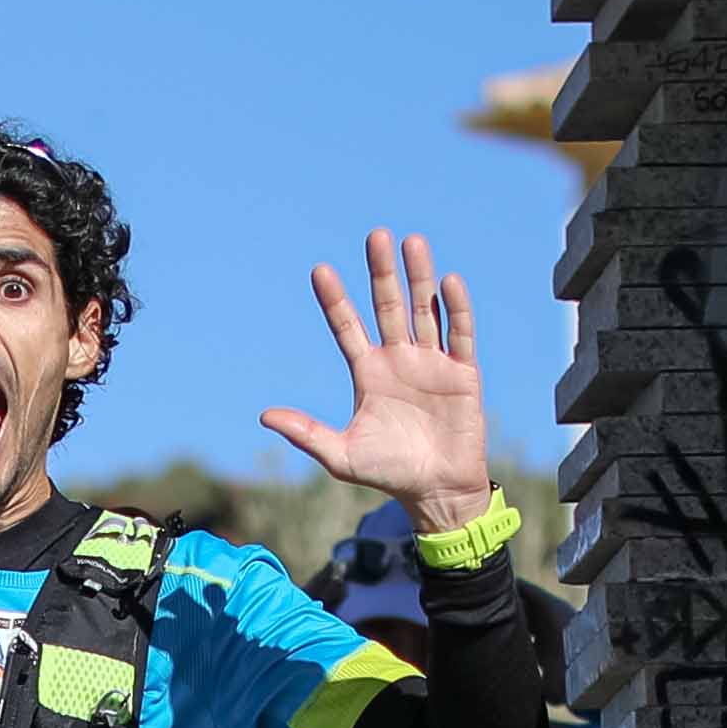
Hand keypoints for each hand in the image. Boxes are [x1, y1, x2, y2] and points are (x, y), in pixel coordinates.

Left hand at [259, 227, 493, 531]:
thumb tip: (264, 416)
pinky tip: (447, 281)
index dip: (335, 300)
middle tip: (375, 236)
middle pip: (387, 306)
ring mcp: (431, 362)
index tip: (319, 271)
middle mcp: (398, 359)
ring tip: (412, 242)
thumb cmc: (389, 473)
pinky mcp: (462, 372)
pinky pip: (459, 334)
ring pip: (423, 310)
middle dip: (382, 272)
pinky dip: (455, 308)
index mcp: (368, 373)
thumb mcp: (341, 455)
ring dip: (418, 277)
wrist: (437, 491)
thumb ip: (307, 432)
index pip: (348, 327)